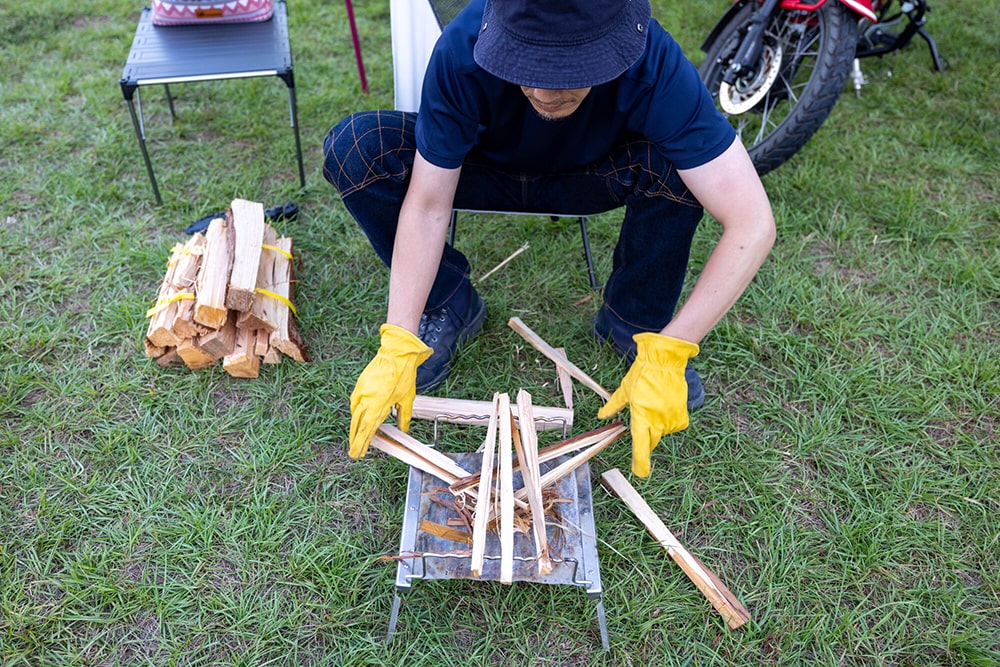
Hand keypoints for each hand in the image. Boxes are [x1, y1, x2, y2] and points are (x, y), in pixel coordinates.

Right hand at [348, 324, 431, 458]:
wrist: (396, 353)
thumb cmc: (404, 376)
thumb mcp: (407, 399)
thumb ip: (404, 417)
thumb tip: (403, 431)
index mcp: (379, 405)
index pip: (367, 429)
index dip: (362, 443)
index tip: (358, 453)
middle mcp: (367, 399)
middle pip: (357, 424)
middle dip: (355, 439)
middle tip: (354, 451)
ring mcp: (361, 391)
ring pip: (354, 413)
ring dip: (355, 426)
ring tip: (356, 437)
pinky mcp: (360, 384)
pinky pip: (354, 402)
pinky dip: (355, 412)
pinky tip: (358, 417)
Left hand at [597, 333, 699, 476]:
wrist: (664, 362)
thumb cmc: (642, 374)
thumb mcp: (623, 390)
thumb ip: (613, 406)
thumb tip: (601, 416)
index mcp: (641, 416)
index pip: (640, 445)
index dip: (640, 461)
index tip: (640, 473)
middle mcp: (657, 420)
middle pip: (651, 441)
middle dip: (645, 440)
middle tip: (642, 427)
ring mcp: (671, 418)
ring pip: (662, 432)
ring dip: (656, 427)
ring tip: (652, 406)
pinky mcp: (682, 414)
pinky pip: (674, 426)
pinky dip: (668, 422)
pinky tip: (663, 408)